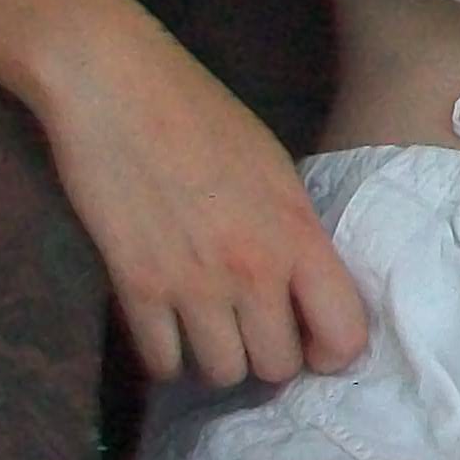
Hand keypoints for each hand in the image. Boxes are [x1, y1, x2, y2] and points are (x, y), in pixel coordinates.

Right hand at [37, 9, 368, 387]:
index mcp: (297, 232)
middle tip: (249, 329)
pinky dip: (166, 355)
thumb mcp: (273, 168)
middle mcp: (254, 269)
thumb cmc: (199, 112)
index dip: (332, 349)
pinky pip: (163, 363)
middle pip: (278, 367)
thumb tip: (303, 289)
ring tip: (205, 328)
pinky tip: (165, 326)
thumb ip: (293, 231)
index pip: (344, 334)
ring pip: (223, 374)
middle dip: (267, 354)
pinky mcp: (137, 287)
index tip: (311, 339)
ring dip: (216, 357)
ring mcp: (194, 284)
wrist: (116, 85)